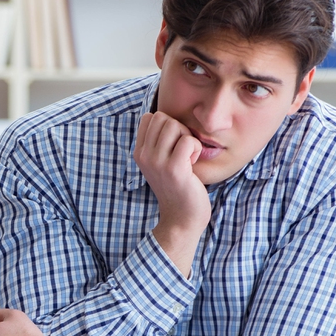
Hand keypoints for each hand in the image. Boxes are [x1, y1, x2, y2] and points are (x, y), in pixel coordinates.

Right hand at [133, 112, 211, 276]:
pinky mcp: (174, 169)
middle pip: (163, 118)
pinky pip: (188, 140)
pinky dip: (196, 149)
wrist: (181, 218)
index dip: (167, 125)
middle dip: (178, 130)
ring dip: (187, 138)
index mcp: (139, 152)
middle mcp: (144, 156)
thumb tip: (166, 117)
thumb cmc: (178, 187)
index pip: (150, 117)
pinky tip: (192, 164)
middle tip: (182, 152)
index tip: (172, 145)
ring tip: (187, 158)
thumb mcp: (160, 162)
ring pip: (175, 125)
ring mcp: (157, 162)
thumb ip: (159, 141)